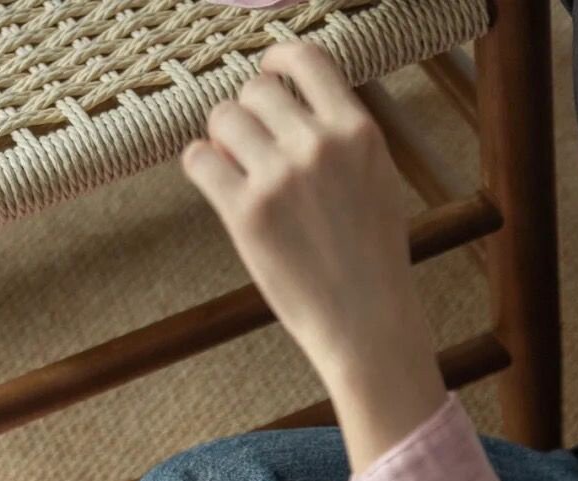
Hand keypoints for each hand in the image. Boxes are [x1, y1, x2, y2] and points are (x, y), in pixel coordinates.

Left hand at [183, 45, 446, 467]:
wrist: (367, 325)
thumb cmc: (373, 261)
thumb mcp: (378, 181)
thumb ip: (342, 138)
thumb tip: (294, 103)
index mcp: (356, 133)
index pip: (306, 59)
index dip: (278, 61)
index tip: (268, 75)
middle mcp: (318, 146)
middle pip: (256, 90)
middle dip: (248, 114)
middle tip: (252, 147)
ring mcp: (280, 178)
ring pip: (223, 117)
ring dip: (223, 139)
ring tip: (236, 170)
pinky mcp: (247, 213)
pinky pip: (199, 159)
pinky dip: (201, 166)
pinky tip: (216, 184)